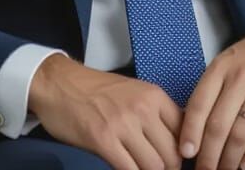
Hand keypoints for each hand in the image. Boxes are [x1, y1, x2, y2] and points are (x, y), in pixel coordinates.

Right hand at [28, 54, 183, 169]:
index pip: (185, 132)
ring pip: (154, 166)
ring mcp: (123, 125)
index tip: (176, 160)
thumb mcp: (135, 93)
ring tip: (142, 169)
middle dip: (169, 169)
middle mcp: (143, 109)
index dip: (183, 153)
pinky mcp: (103, 140)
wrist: (59, 84)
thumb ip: (156, 114)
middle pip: (173, 154)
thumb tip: (178, 142)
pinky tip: (126, 169)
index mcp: (155, 97)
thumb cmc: (96, 91)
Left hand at [179, 17, 244, 169]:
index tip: (185, 154)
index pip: (199, 105)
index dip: (190, 133)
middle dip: (208, 155)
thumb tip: (194, 126)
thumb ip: (214, 88)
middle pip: (218, 125)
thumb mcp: (230, 61)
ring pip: (241, 133)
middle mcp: (240, 77)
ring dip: (230, 159)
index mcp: (221, 68)